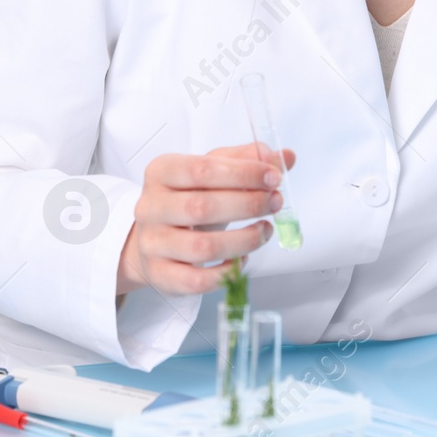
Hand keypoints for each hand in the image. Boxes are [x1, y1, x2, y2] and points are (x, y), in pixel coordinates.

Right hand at [117, 142, 292, 295]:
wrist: (156, 238)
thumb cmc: (188, 200)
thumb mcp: (213, 173)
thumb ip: (246, 161)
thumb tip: (285, 156)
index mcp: (161, 172)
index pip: (203, 169)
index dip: (243, 173)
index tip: (274, 177)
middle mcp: (150, 206)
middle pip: (202, 207)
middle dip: (247, 205)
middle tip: (275, 203)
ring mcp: (152, 243)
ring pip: (203, 248)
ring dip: (244, 240)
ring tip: (265, 231)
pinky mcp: (160, 274)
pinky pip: (199, 280)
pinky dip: (228, 272)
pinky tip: (242, 259)